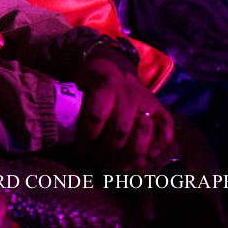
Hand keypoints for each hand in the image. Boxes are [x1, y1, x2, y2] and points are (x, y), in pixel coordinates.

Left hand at [73, 47, 172, 170]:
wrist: (114, 61)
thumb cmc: (91, 78)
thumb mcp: (78, 83)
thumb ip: (74, 103)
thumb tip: (62, 128)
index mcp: (105, 86)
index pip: (96, 115)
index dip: (87, 136)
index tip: (80, 149)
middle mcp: (127, 94)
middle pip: (119, 130)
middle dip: (107, 151)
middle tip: (98, 161)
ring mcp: (145, 100)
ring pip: (142, 132)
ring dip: (129, 154)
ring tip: (117, 166)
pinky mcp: (158, 106)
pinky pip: (166, 126)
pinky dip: (160, 143)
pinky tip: (148, 156)